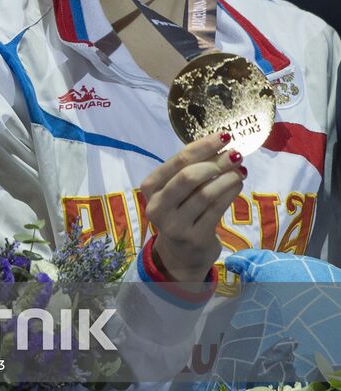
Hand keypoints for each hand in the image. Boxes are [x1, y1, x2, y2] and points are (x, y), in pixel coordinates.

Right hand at [140, 131, 245, 282]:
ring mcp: (176, 225)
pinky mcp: (195, 238)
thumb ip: (190, 169)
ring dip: (227, 178)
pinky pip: (217, 209)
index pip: (177, 161)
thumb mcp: (175, 190)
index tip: (223, 136)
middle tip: (235, 154)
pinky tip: (238, 184)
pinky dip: (230, 193)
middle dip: (216, 162)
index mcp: (150, 187)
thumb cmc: (179, 212)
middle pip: (189, 176)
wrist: (180, 255)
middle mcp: (158, 206)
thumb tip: (221, 145)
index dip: (202, 146)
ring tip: (240, 169)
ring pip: (206, 193)